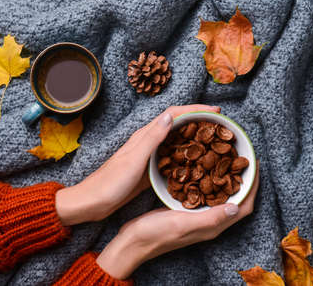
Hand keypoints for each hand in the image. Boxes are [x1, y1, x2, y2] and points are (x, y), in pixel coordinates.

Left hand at [55, 105, 220, 224]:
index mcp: (144, 136)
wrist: (92, 202)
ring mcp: (148, 155)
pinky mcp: (148, 168)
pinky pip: (171, 156)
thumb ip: (152, 138)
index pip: (173, 114)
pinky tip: (194, 162)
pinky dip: (184, 154)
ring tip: (212, 139)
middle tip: (219, 124)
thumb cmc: (110, 183)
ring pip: (175, 139)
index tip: (215, 112)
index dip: (195, 110)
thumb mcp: (133, 160)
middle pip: (176, 123)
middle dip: (198, 119)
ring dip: (193, 135)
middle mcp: (147, 141)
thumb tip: (171, 116)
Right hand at [97, 161, 259, 279]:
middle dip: (242, 179)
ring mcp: (197, 216)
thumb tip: (237, 206)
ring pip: (221, 195)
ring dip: (227, 178)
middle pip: (236, 199)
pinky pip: (205, 193)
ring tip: (227, 158)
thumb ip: (210, 217)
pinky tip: (203, 167)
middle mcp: (209, 221)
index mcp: (213, 226)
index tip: (255, 164)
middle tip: (242, 157)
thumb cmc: (156, 234)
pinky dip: (209, 179)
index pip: (244, 206)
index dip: (253, 186)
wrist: (132, 242)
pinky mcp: (186, 211)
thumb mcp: (183, 224)